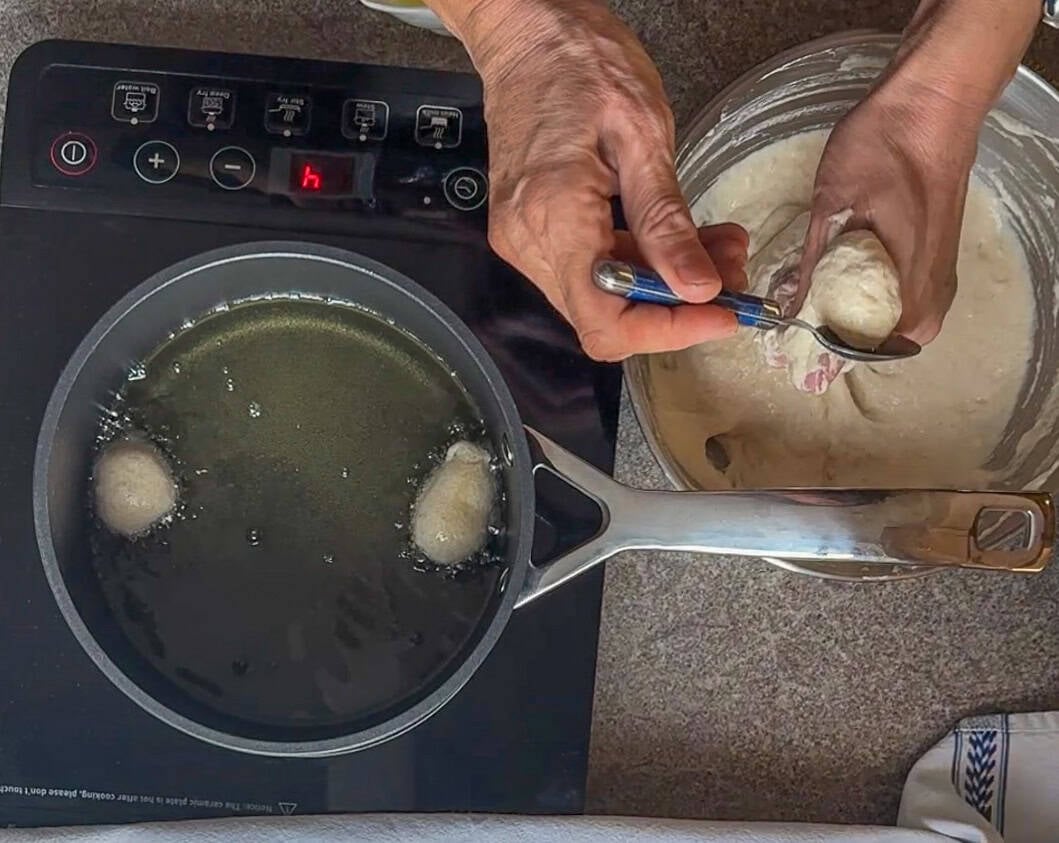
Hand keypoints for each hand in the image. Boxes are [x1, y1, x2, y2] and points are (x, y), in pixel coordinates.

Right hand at [432, 0, 748, 360]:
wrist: (526, 32)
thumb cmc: (582, 64)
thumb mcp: (642, 135)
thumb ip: (666, 222)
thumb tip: (697, 288)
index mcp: (554, 217)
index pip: (608, 321)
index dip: (669, 331)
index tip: (724, 313)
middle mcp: (528, 242)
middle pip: (606, 319)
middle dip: (676, 307)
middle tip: (732, 273)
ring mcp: (524, 240)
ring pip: (600, 300)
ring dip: (662, 285)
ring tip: (715, 245)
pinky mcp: (530, 231)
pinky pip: (588, 272)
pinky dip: (637, 264)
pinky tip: (675, 236)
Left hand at [797, 79, 981, 348]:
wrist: (932, 99)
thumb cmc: (883, 147)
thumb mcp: (832, 206)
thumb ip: (813, 263)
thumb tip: (788, 308)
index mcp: (914, 279)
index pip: (881, 345)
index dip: (839, 347)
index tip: (806, 340)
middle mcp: (937, 284)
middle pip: (896, 339)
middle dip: (854, 338)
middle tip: (812, 324)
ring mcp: (942, 267)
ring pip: (906, 317)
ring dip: (868, 318)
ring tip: (825, 306)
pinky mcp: (938, 249)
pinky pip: (912, 292)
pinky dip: (882, 296)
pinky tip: (849, 280)